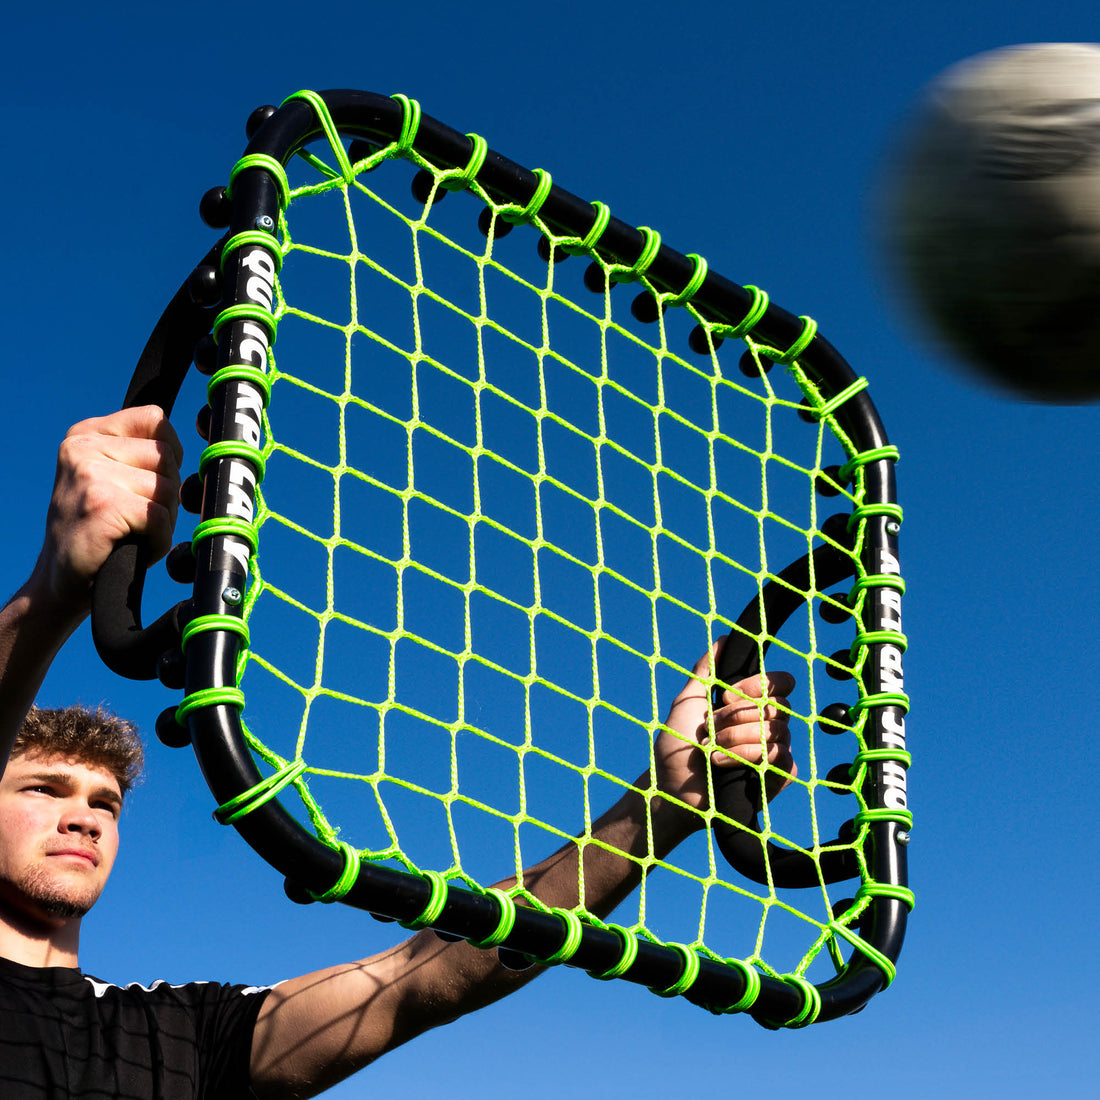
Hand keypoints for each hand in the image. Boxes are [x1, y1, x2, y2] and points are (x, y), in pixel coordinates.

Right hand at [31, 407, 181, 614]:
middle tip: (136, 519)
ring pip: (168, 488)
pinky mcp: (103, 503)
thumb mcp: (115, 479)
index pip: (155, 419)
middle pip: (167, 456)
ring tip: (131, 532)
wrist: (62, 582)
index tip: (151, 482)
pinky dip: (157, 540)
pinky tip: (133, 547)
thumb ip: (143, 454)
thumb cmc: (102, 532)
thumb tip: (206, 445)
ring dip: (162, 520)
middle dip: (166, 494)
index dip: (170, 454)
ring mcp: (90, 473)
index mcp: (87, 434)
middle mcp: (84, 447)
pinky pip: (160, 517)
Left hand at [653, 639, 795, 826]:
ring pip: (777, 731)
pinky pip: (781, 757)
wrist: (670, 785)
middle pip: (780, 706)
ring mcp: (774, 751)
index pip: (780, 682)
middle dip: (738, 716)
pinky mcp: (777, 777)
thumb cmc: (676, 744)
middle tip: (711, 728)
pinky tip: (721, 764)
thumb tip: (724, 639)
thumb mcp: (688, 700)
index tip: (727, 695)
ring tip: (710, 749)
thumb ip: (706, 670)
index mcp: (751, 705)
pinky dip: (746, 757)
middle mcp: (767, 725)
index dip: (759, 685)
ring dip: (736, 738)